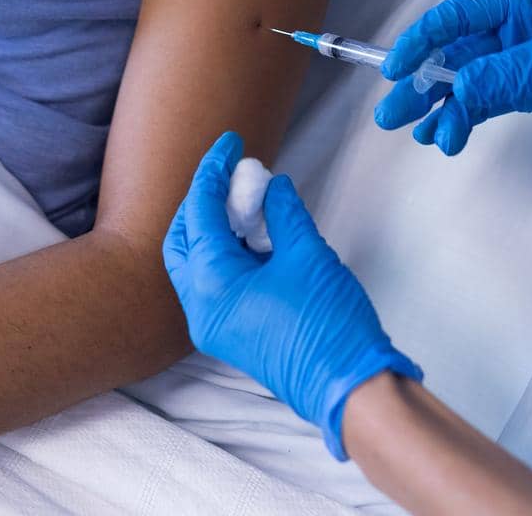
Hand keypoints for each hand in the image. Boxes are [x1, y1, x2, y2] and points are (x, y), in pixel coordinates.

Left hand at [162, 131, 421, 459]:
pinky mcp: (230, 335)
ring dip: (212, 227)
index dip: (213, 171)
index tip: (230, 142)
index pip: (200, 212)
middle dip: (201, 201)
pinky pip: (211, 283)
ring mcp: (213, 326)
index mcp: (212, 285)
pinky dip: (224, 253)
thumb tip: (270, 185)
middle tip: (229, 174)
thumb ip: (282, 212)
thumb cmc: (329, 321)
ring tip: (245, 199)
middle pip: (182, 239)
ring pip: (194, 263)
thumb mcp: (306, 253)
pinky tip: (253, 233)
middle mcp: (201, 308)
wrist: (349, 388)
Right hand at [374, 0, 531, 153]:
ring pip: (468, 83)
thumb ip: (507, 73)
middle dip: (422, 82)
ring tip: (423, 135)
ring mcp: (524, 60)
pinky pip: (487, 102)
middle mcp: (517, 26)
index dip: (422, 41)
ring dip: (443, 108)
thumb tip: (457, 89)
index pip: (458, 17)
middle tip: (391, 113)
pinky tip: (447, 135)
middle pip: (456, 54)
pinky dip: (466, 118)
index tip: (393, 68)